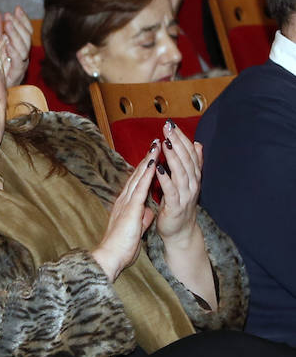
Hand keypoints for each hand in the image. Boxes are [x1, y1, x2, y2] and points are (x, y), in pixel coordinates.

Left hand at [0, 6, 31, 86]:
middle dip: (19, 25)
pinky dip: (14, 51)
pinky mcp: (15, 74)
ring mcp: (20, 65)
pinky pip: (18, 61)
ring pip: (23, 47)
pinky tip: (8, 44)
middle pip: (26, 37)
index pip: (25, 30)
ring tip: (8, 25)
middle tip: (9, 16)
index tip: (17, 9)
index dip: (22, 19)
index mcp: (18, 47)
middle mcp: (22, 55)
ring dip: (15, 34)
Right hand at [92, 144, 157, 280]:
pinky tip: (153, 163)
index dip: (145, 168)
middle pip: (138, 175)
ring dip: (148, 160)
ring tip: (156, 145)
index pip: (138, 182)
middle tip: (155, 142)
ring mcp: (126, 202)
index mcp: (126, 204)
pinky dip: (147, 174)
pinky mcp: (130, 208)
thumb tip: (148, 212)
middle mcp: (125, 199)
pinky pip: (140, 188)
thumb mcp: (136, 229)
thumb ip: (141, 218)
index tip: (153, 156)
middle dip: (147, 158)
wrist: (111, 256)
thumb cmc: (121, 246)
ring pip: (139, 176)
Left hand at [154, 120, 201, 242]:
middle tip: (168, 127)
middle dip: (177, 142)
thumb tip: (197, 144)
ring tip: (166, 143)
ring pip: (181, 173)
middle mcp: (192, 184)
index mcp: (193, 177)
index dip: (182, 138)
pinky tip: (159, 169)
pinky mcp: (176, 206)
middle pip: (186, 160)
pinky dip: (166, 179)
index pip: (190, 153)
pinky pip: (171, 191)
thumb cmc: (179, 204)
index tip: (171, 124)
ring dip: (173, 157)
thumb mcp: (186, 181)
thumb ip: (191, 163)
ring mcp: (185, 196)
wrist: (179, 231)